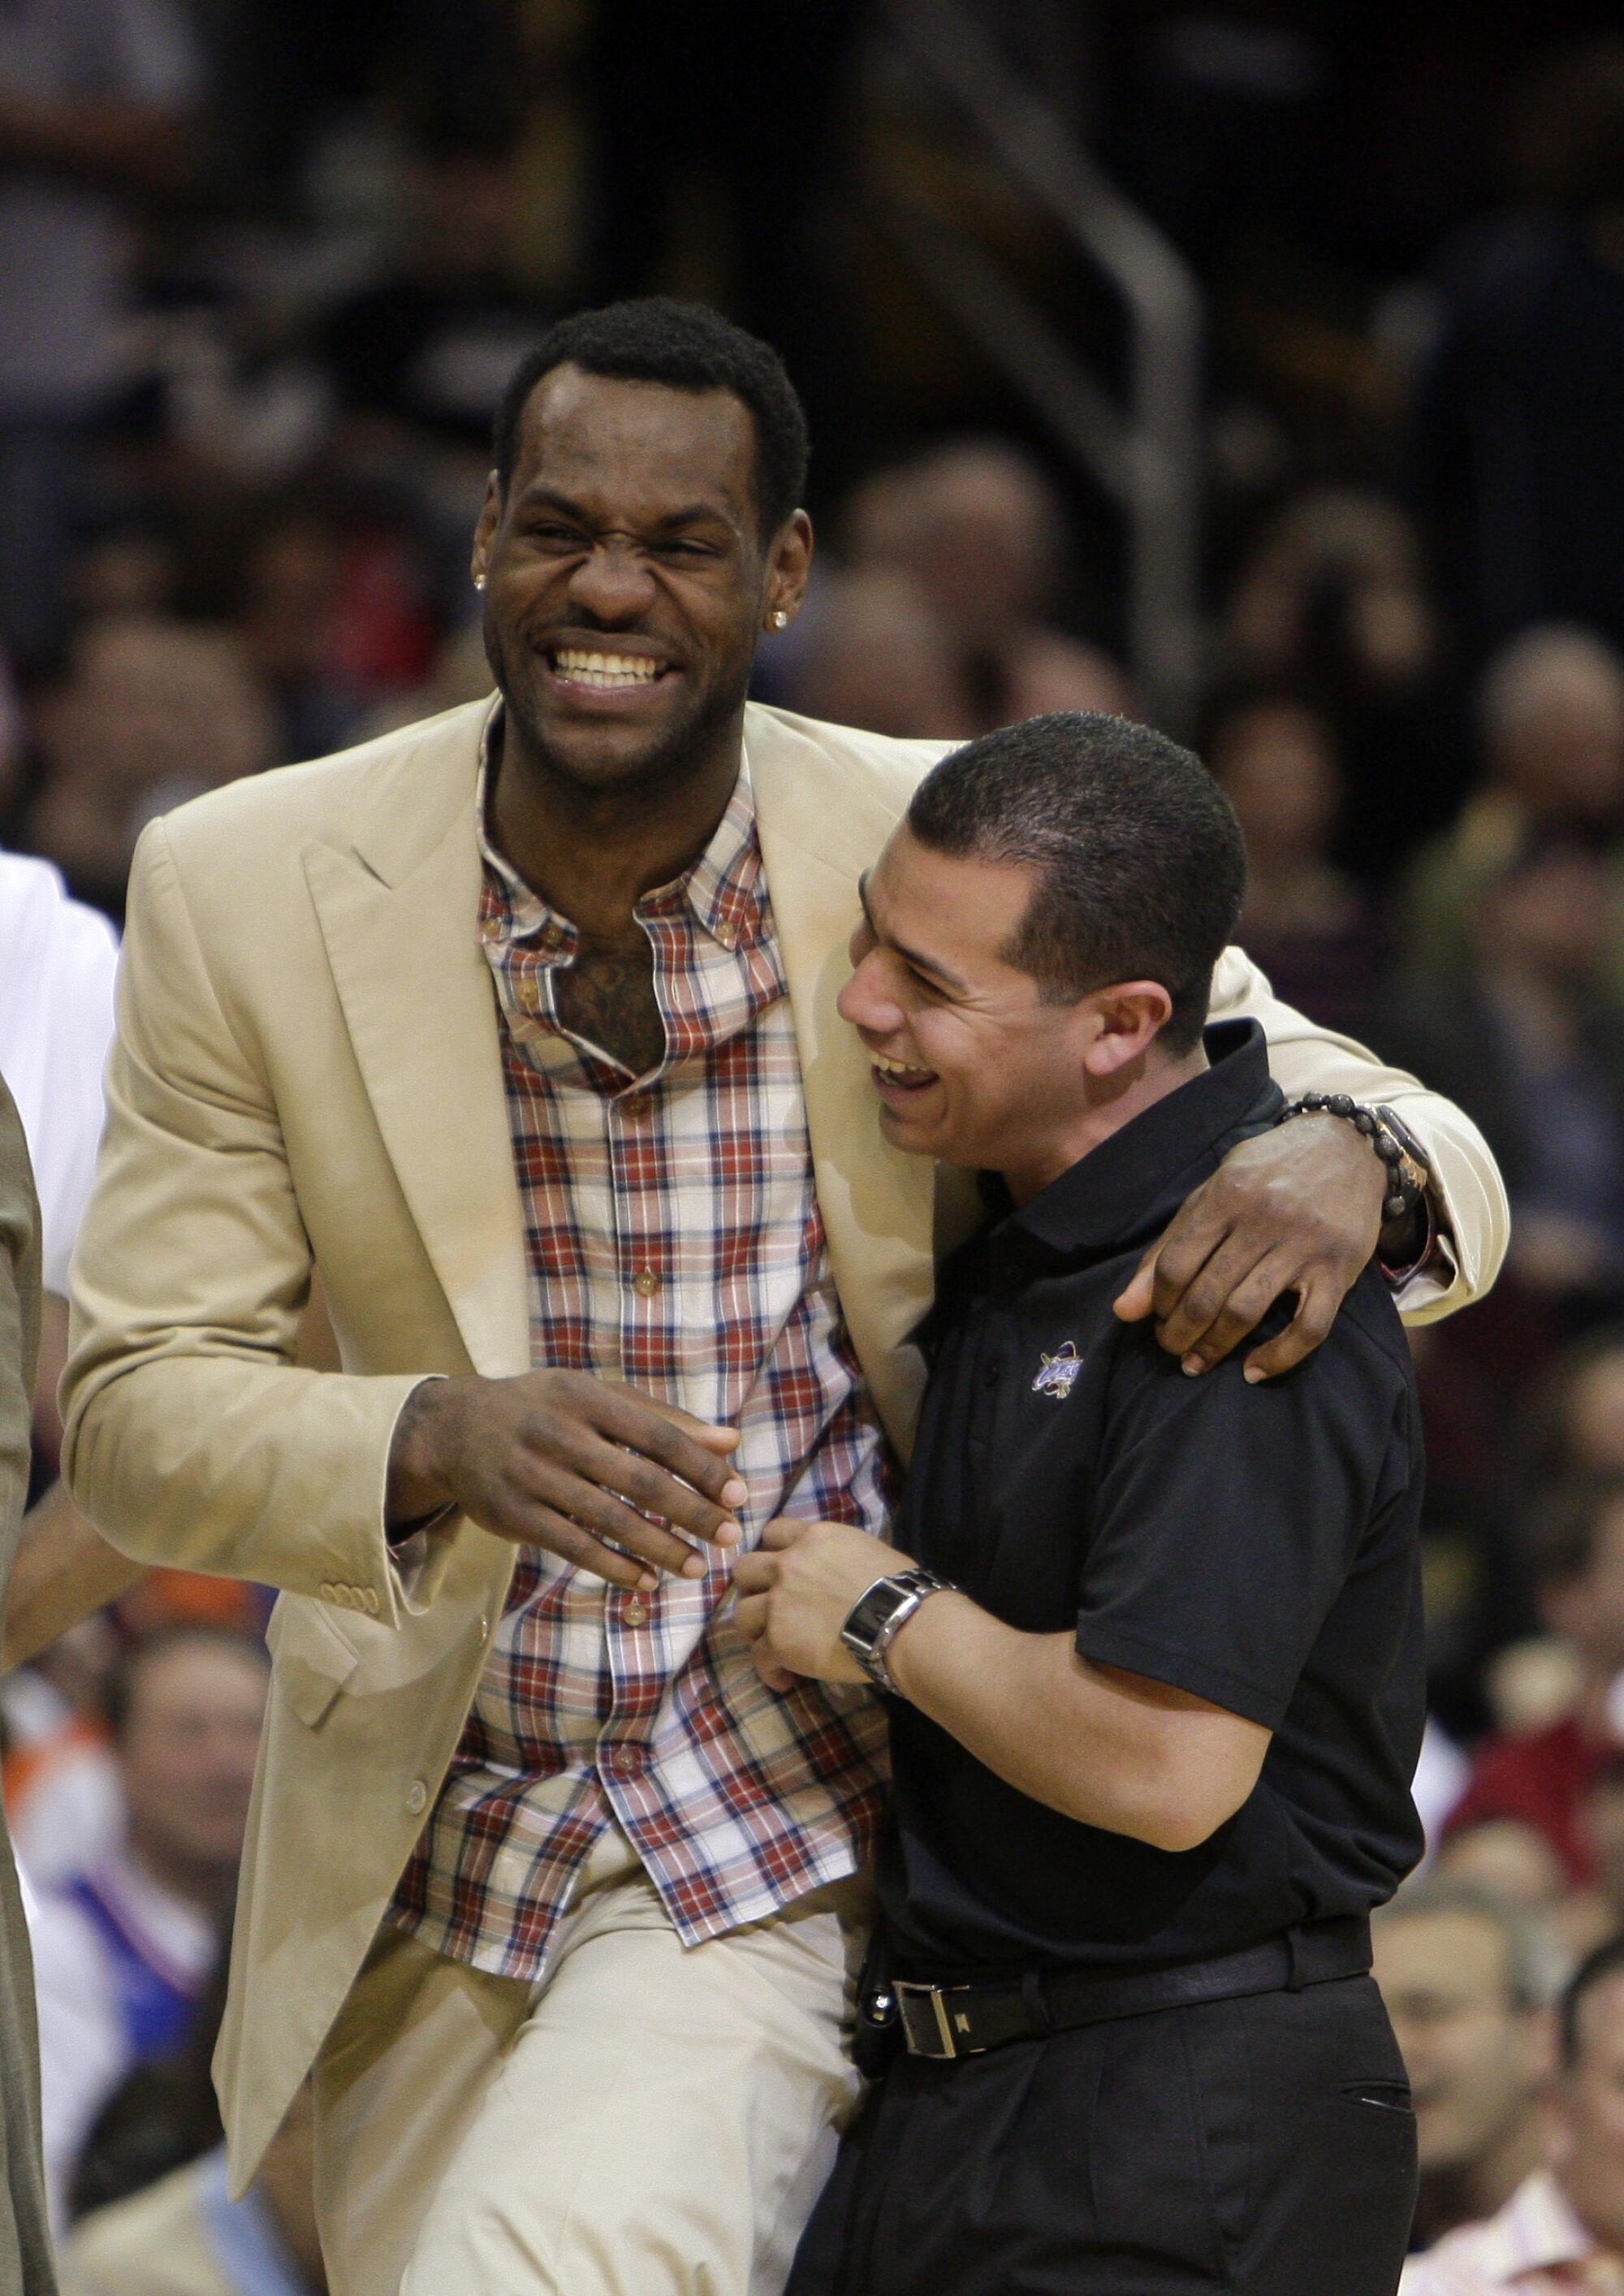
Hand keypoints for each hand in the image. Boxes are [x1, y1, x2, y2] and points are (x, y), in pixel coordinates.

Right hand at [386, 1371, 745, 1590]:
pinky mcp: (513, 1514)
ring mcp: (532, 1475)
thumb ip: (663, 1420)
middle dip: (690, 1512)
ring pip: (608, 1519)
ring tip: (695, 1567)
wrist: (453, 1429)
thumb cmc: (544, 1410)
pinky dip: (614, 1566)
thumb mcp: (597, 1399)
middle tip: (728, 1537)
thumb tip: (730, 1441)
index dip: (702, 1467)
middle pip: (638, 1479)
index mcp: (586, 1398)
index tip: (739, 1495)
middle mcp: (558, 1433)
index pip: (658, 1435)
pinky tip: (645, 1579)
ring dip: (658, 1547)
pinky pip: (573, 1546)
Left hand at [732, 1518, 891, 1691]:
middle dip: (753, 1588)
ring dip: (756, 1629)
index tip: (781, 1569)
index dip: (774, 1551)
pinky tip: (784, 1679)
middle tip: (771, 1606)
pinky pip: (758, 1656)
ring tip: (774, 1645)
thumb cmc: (898, 1587)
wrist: (899, 1623)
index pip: (773, 1532)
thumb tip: (836, 1569)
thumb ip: (837, 1554)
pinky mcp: (778, 1641)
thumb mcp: (866, 1549)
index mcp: (812, 1538)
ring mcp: (778, 1603)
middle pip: (745, 1570)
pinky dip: (770, 1670)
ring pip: (741, 1614)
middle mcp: (788, 1565)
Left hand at [1113, 1114, 1385, 1381]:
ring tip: (1197, 1362)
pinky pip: (1309, 1327)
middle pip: (1207, 1293)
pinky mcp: (1339, 1269)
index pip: (1175, 1264)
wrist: (1347, 1146)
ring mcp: (1303, 1245)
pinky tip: (1254, 1371)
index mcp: (1227, 1196)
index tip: (1156, 1316)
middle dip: (1179, 1332)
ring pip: (1246, 1312)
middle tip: (1171, 1347)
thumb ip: (1171, 1244)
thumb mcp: (1214, 1192)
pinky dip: (1279, 1356)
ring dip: (1214, 1347)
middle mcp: (1263, 1219)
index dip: (1157, 1301)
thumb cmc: (1269, 1171)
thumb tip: (1124, 1309)